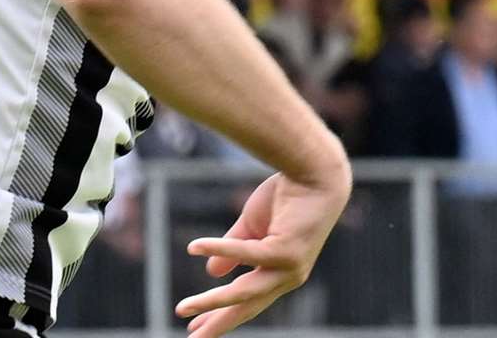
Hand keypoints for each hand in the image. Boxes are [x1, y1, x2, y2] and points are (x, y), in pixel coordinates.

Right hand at [177, 168, 350, 337]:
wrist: (313, 174)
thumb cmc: (286, 198)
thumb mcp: (252, 228)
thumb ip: (233, 251)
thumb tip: (211, 273)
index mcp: (278, 273)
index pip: (246, 301)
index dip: (221, 314)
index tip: (196, 328)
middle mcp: (286, 277)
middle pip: (246, 306)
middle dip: (217, 323)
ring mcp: (289, 267)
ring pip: (244, 292)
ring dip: (212, 302)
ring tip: (183, 308)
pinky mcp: (287, 251)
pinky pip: (247, 254)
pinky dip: (219, 250)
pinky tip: (195, 247)